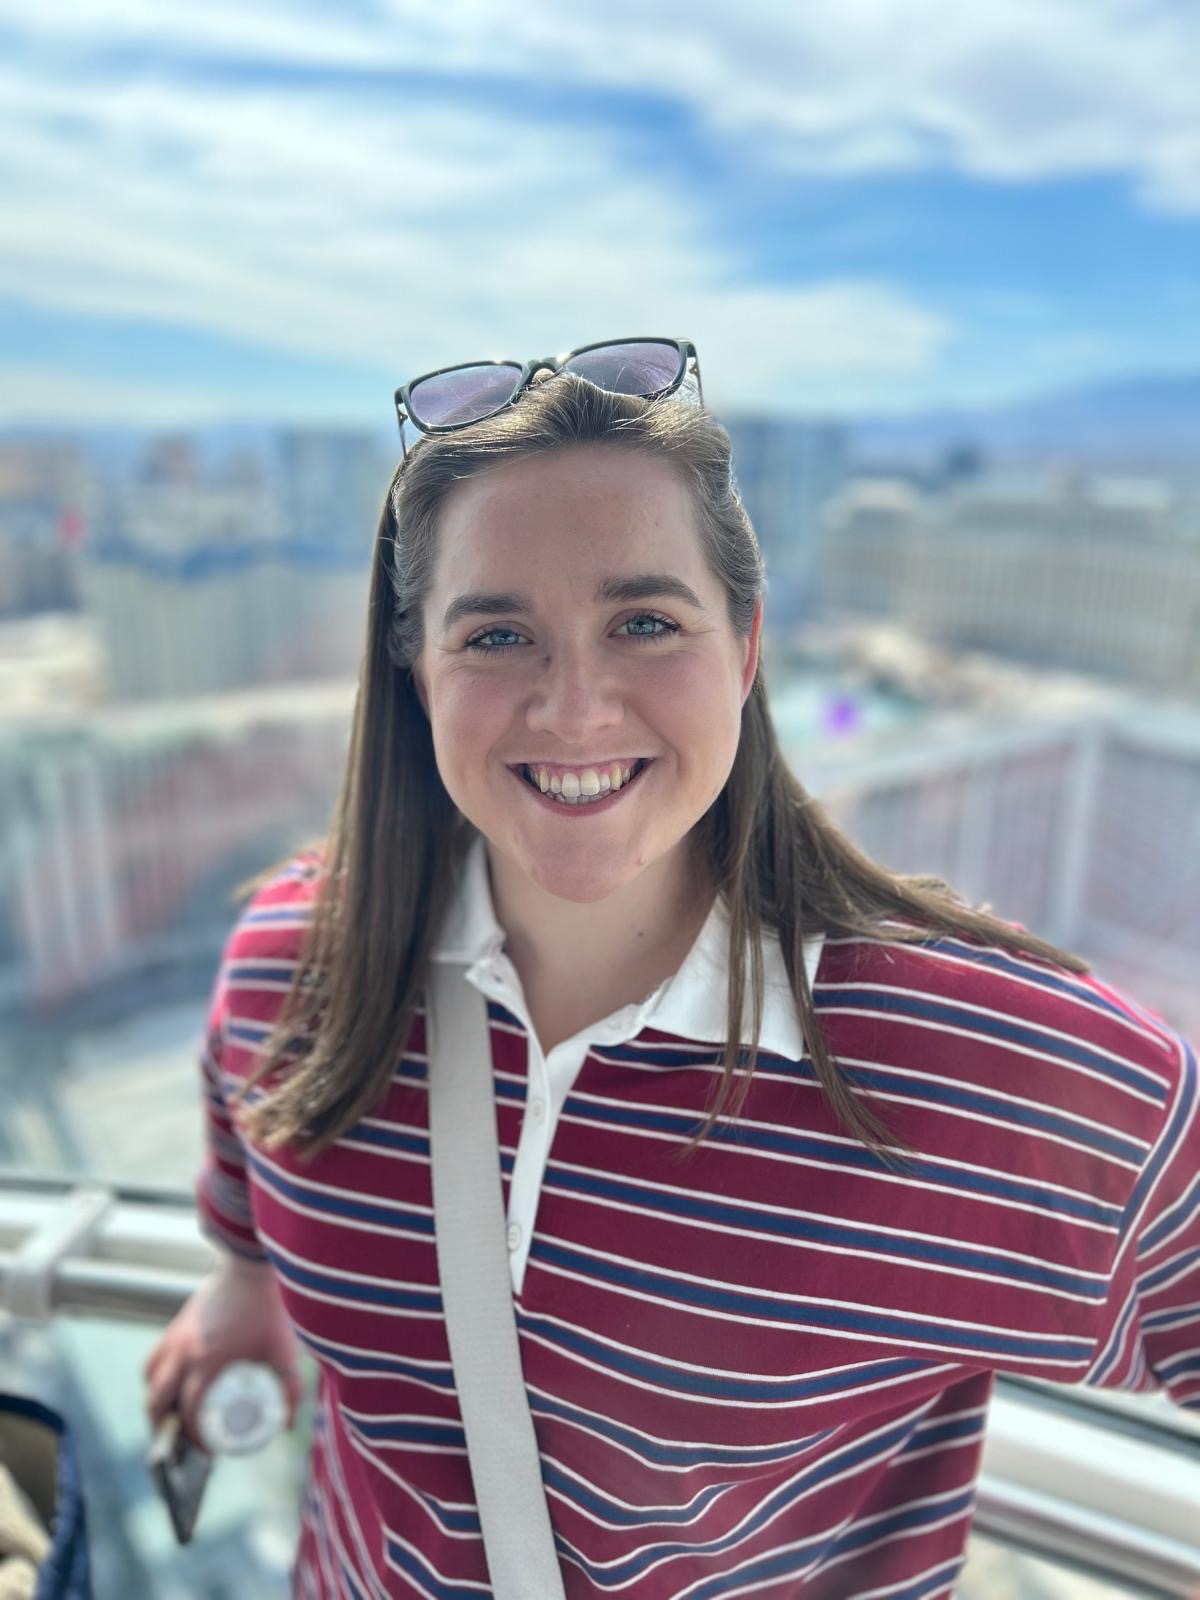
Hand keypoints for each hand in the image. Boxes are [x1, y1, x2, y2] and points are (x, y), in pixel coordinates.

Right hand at [143, 1254, 304, 1450]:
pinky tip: (170, 1388)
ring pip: (151, 1382)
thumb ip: (289, 1388)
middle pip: (157, 1402)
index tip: (207, 1451)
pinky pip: (153, 1361)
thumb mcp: (284, 1351)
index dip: (195, 1436)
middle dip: (166, 1429)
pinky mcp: (175, 1326)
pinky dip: (156, 1379)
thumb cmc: (268, 1309)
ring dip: (158, 1405)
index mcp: (207, 1360)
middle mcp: (183, 1351)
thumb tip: (285, 1425)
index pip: (190, 1410)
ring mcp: (175, 1337)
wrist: (251, 1267)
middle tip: (184, 1444)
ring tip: (173, 1421)